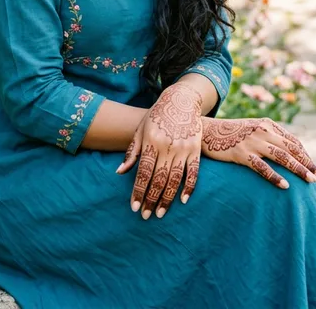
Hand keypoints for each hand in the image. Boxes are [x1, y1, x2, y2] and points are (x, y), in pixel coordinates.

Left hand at [115, 82, 203, 219]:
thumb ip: (132, 152)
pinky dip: (189, 188)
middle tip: (145, 216)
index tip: (134, 207)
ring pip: (174, 179)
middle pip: (158, 179)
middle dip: (151, 199)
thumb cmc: (156, 116)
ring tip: (160, 213)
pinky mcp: (195, 149)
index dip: (138, 191)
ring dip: (167, 199)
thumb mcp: (141, 130)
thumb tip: (119, 172)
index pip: (143, 172)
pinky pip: (193, 172)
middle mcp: (167, 146)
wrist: (181, 100)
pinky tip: (183, 201)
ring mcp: (183, 148)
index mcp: (151, 141)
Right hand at [200, 117, 315, 189]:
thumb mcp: (253, 129)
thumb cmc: (232, 133)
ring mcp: (252, 141)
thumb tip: (289, 153)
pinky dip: (275, 176)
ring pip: (281, 156)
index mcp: (268, 125)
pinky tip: (285, 186)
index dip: (306, 156)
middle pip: (291, 149)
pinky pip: (262, 166)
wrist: (207, 131)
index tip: (315, 170)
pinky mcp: (242, 153)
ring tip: (310, 181)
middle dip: (307, 164)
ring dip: (298, 169)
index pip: (293, 142)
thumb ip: (270, 136)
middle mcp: (263, 131)